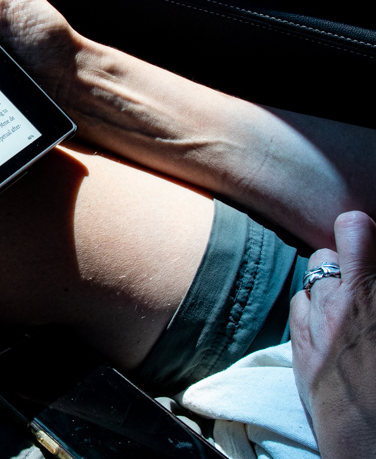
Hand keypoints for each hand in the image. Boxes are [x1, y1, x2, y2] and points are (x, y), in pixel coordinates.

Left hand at [290, 211, 375, 458]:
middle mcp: (343, 302)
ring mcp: (318, 324)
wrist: (375, 437)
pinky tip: (330, 324)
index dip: (358, 230)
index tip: (363, 233)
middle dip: (341, 261)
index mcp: (372, 294)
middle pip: (324, 254)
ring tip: (348, 305)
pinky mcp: (302, 348)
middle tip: (360, 280)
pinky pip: (300, 306)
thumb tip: (369, 276)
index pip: (354, 230)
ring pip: (309, 280)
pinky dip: (312, 309)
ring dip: (325, 284)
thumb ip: (374, 286)